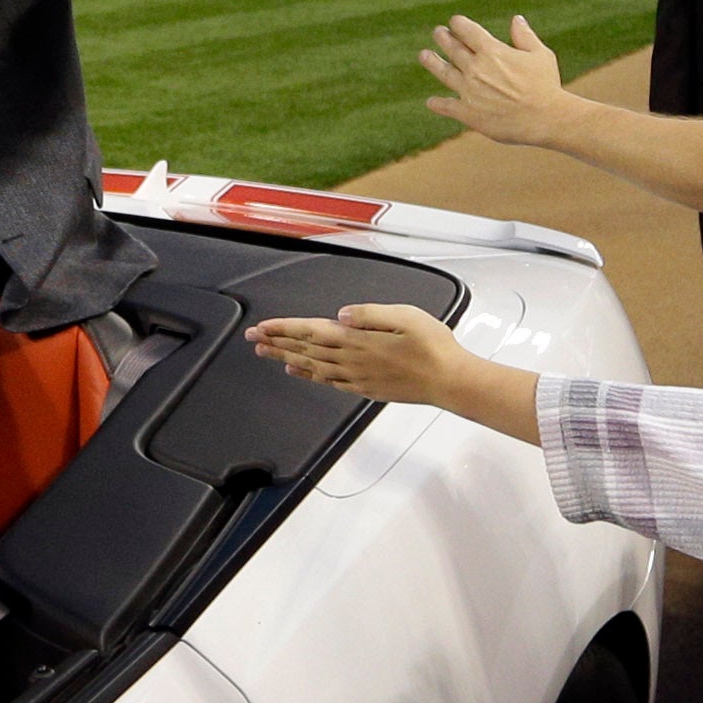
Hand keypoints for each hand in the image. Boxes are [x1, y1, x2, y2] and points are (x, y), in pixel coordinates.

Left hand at [249, 304, 470, 405]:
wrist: (450, 381)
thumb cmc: (434, 346)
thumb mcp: (406, 316)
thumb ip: (370, 314)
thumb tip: (340, 314)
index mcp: (359, 340)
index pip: (312, 332)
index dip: (284, 328)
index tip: (262, 327)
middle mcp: (353, 361)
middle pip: (306, 350)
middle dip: (277, 343)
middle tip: (253, 340)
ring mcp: (357, 377)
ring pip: (312, 367)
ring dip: (287, 359)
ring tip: (266, 354)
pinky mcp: (365, 388)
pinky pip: (328, 381)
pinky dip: (309, 376)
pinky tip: (298, 372)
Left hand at [420, 14, 573, 147]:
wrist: (545, 118)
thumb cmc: (546, 85)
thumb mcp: (540, 55)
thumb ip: (524, 36)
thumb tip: (516, 19)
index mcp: (492, 51)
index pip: (467, 31)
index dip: (459, 24)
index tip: (455, 22)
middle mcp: (476, 68)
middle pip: (453, 48)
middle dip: (443, 38)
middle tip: (438, 33)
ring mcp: (469, 91)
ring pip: (444, 73)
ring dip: (432, 62)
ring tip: (423, 55)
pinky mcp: (468, 113)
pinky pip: (448, 106)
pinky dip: (437, 104)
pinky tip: (431, 102)